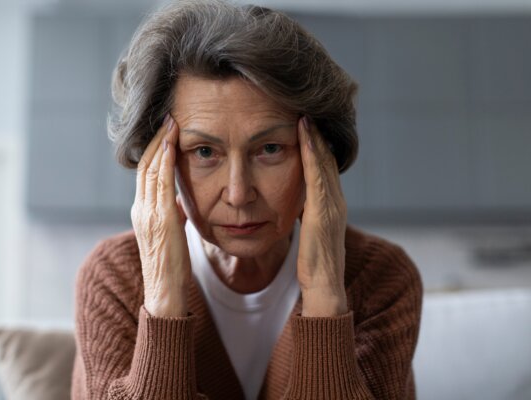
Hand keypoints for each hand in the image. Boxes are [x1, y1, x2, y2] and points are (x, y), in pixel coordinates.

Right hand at [131, 114, 190, 317]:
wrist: (164, 291)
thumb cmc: (170, 266)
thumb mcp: (171, 234)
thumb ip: (173, 214)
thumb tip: (181, 201)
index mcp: (142, 212)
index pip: (145, 173)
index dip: (154, 150)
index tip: (165, 131)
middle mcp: (140, 209)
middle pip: (145, 166)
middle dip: (156, 139)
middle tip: (167, 117)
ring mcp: (148, 213)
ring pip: (151, 169)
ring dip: (161, 143)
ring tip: (171, 123)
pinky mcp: (160, 218)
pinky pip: (161, 183)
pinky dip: (165, 161)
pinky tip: (172, 145)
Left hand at [296, 116, 348, 316]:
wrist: (324, 286)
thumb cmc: (314, 263)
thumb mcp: (310, 233)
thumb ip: (307, 215)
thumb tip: (297, 203)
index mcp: (332, 205)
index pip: (324, 168)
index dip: (318, 145)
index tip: (308, 124)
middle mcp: (336, 200)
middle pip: (327, 160)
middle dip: (319, 134)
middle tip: (309, 109)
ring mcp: (332, 204)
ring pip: (324, 162)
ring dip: (315, 136)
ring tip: (305, 114)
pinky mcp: (323, 210)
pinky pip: (316, 174)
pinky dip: (311, 151)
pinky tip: (304, 134)